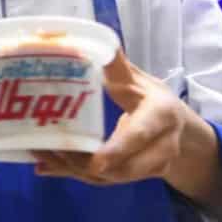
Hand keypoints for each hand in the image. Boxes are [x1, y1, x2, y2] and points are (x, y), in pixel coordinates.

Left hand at [34, 50, 190, 185]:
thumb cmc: (152, 99)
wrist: (180, 132)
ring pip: (109, 178)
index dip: (119, 149)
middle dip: (84, 163)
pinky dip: (73, 174)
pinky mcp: (134, 179)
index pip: (141, 134)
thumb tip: (86, 38)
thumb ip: (114, 63)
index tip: (95, 160)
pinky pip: (102, 182)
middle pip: (122, 166)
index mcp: (162, 115)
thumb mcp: (138, 79)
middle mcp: (161, 147)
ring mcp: (149, 167)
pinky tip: (46, 166)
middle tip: (49, 150)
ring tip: (41, 155)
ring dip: (74, 170)